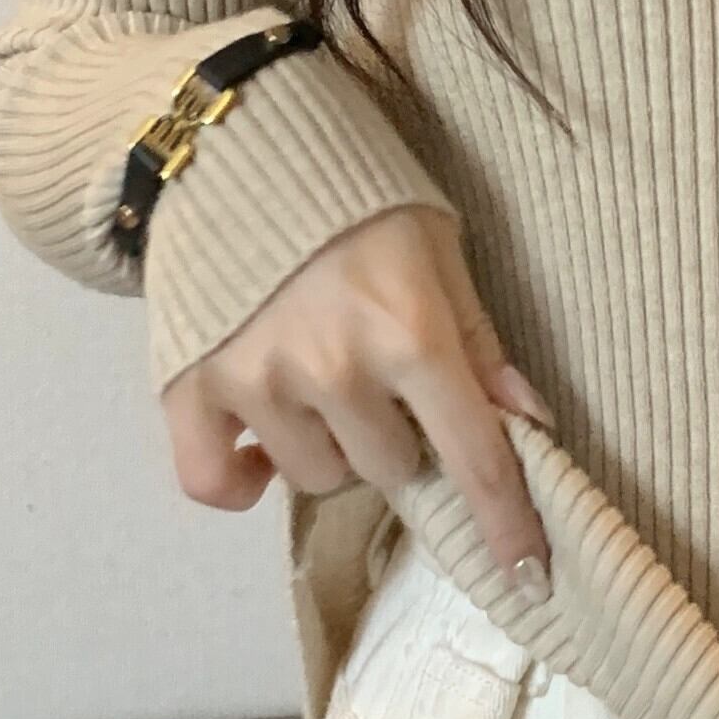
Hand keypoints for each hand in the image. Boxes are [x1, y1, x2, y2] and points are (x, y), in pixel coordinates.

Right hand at [158, 205, 556, 589]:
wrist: (232, 140)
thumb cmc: (356, 198)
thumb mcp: (438, 251)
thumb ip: (478, 344)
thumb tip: (529, 425)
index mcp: (411, 334)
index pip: (475, 459)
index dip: (507, 525)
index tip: (528, 578)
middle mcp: (335, 368)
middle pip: (389, 472)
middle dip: (397, 441)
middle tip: (379, 383)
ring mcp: (257, 381)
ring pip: (316, 478)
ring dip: (327, 449)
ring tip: (317, 384)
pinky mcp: (189, 385)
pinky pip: (214, 482)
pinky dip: (240, 478)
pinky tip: (257, 446)